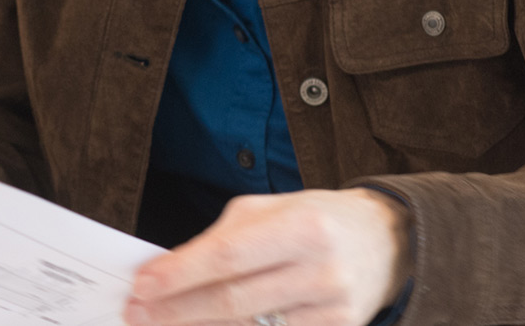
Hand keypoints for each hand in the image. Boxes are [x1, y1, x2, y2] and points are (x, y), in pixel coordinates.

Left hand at [123, 189, 409, 325]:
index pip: (228, 256)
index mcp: (304, 227)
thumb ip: (222, 238)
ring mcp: (333, 311)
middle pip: (234, 301)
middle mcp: (322, 271)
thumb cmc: (316, 221)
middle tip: (138, 312)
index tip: (142, 284)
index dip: (180, 273)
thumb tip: (170, 270)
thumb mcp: (271, 209)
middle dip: (178, 310)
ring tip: (161, 324)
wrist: (386, 242)